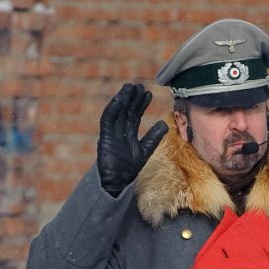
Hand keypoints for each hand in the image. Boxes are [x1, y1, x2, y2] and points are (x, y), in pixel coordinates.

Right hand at [97, 82, 167, 196]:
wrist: (117, 182)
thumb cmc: (129, 168)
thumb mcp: (145, 150)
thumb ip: (153, 137)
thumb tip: (164, 124)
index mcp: (127, 133)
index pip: (134, 115)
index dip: (141, 104)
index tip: (148, 94)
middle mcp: (118, 131)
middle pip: (125, 111)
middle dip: (132, 98)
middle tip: (139, 86)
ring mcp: (111, 133)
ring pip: (117, 112)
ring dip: (123, 99)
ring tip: (130, 88)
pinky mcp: (104, 137)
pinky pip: (107, 120)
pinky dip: (113, 109)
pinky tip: (120, 100)